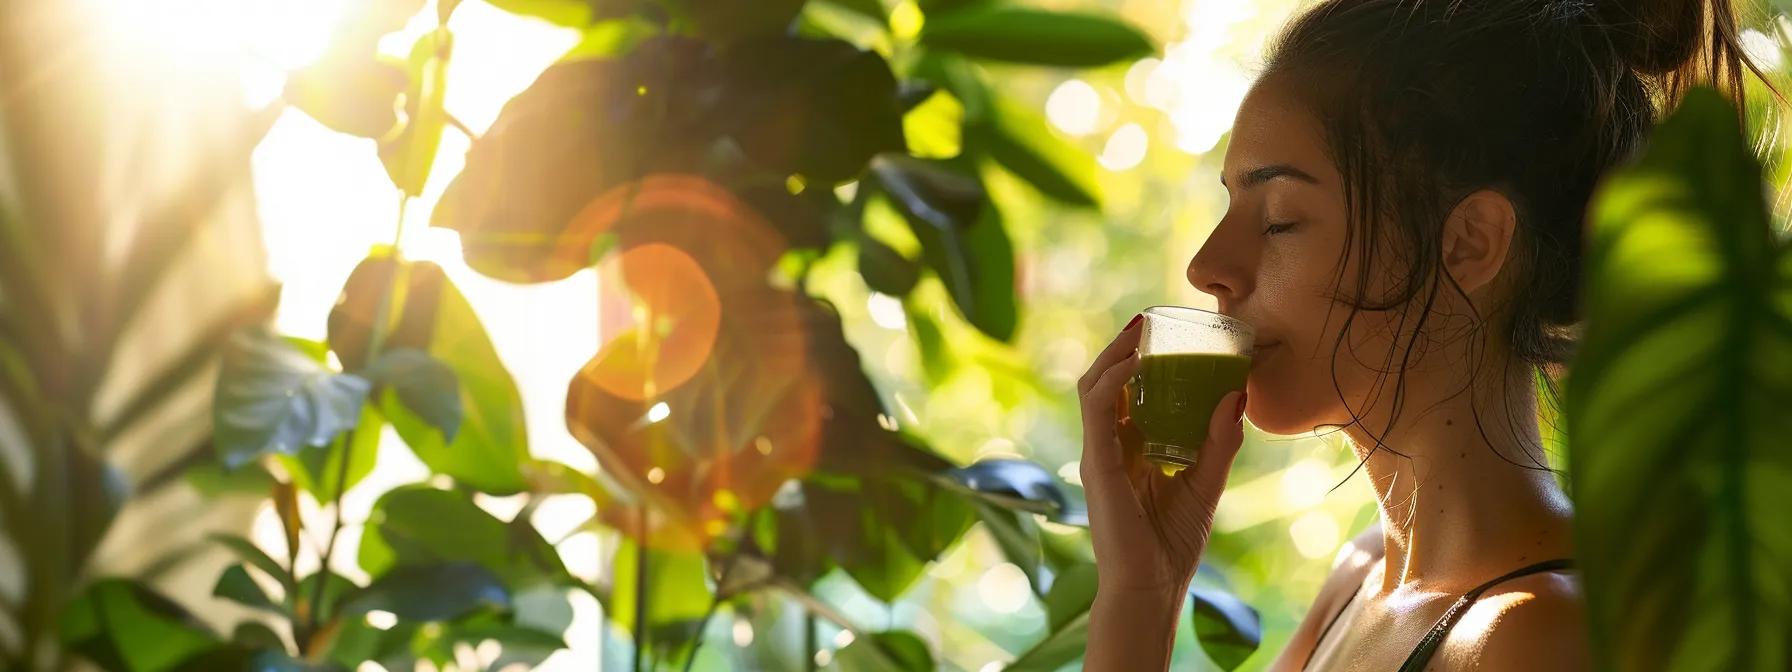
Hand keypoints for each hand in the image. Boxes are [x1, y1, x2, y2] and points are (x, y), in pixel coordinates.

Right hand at [1078, 317, 1247, 591]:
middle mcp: (1110, 447)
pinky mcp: (1096, 462)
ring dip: (1116, 352)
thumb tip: (1236, 396)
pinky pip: (1098, 407)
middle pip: (1107, 383)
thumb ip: (1219, 443)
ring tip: (1140, 327)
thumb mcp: (1207, 483)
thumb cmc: (1173, 545)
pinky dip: (1114, 378)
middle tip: (1149, 319)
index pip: (1128, 394)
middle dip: (1124, 347)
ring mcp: (1099, 453)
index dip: (1140, 361)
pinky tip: (1136, 359)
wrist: (1152, 586)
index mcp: (1131, 451)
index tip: (1164, 334)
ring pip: (1095, 386)